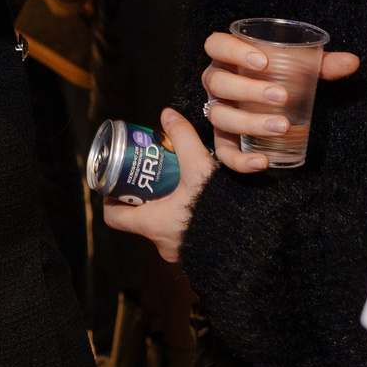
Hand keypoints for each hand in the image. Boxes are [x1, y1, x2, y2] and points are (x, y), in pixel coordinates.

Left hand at [101, 109, 214, 262]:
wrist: (255, 239)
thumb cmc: (223, 208)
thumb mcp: (199, 167)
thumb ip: (183, 137)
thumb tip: (167, 114)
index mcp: (153, 225)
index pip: (114, 217)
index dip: (111, 198)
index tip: (119, 181)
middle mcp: (163, 243)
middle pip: (139, 217)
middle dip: (143, 194)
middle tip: (151, 173)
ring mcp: (181, 250)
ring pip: (162, 225)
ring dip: (166, 205)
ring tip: (175, 182)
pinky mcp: (199, 253)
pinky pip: (182, 233)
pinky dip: (184, 217)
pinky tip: (198, 200)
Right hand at [200, 30, 361, 170]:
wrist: (273, 103)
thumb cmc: (281, 79)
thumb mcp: (300, 69)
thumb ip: (323, 65)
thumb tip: (352, 62)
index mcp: (228, 57)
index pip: (215, 45)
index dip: (233, 51)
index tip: (263, 61)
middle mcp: (216, 82)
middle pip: (217, 82)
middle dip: (249, 89)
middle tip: (283, 97)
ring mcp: (217, 110)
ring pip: (219, 116)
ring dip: (249, 122)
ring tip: (282, 126)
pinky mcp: (223, 138)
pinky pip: (222, 151)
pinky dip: (239, 159)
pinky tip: (262, 161)